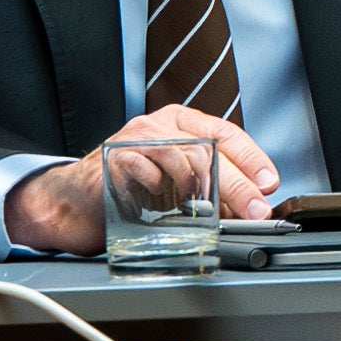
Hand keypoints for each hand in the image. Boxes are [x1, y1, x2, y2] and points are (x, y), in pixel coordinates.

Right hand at [4, 106, 278, 254]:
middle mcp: (158, 126)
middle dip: (238, 184)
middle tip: (255, 209)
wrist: (70, 202)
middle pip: (209, 150)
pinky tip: (168, 211)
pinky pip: (148, 176)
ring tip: (217, 217)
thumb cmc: (126, 192)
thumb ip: (209, 187)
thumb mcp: (174, 182)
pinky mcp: (114, 161)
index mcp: (178, 124)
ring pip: (183, 161)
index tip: (270, 182)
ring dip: (205, 194)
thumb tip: (249, 208)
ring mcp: (134, 141)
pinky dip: (163, 196)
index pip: (225, 133)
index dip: (252, 158)